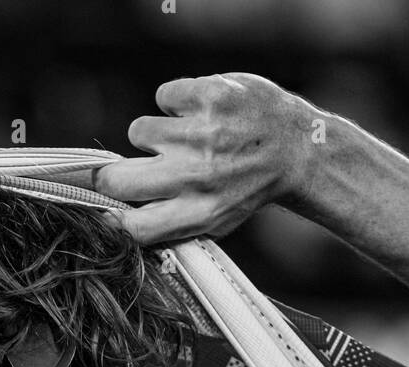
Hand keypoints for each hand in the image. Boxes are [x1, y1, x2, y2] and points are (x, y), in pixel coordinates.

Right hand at [94, 73, 316, 243]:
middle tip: (127, 169)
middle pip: (116, 180)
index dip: (112, 217)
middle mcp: (198, 177)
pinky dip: (178, 102)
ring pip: (138, 131)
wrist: (298, 150)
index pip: (132, 227)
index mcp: (199, 214)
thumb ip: (167, 222)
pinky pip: (164, 96)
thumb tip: (111, 219)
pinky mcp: (211, 96)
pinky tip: (200, 113)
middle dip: (112, 174)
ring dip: (154, 134)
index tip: (109, 208)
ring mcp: (204, 134)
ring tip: (183, 137)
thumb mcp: (214, 220)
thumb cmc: (246, 188)